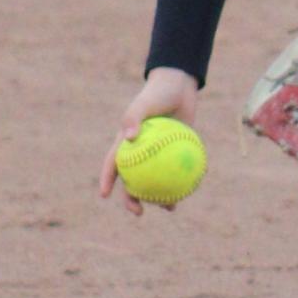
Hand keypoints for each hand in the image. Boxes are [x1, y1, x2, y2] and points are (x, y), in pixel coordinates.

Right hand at [99, 66, 199, 215]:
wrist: (179, 86)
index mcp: (126, 143)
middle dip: (133, 199)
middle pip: (134, 181)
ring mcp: (159, 154)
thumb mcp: (142, 103)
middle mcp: (141, 152)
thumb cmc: (156, 94)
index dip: (106, 180)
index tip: (104, 195)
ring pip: (158, 180)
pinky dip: (184, 180)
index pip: (113, 165)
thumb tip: (129, 138)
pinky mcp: (176, 152)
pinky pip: (179, 169)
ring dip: (161, 196)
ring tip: (170, 208)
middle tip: (139, 211)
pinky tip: (192, 190)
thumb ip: (133, 118)